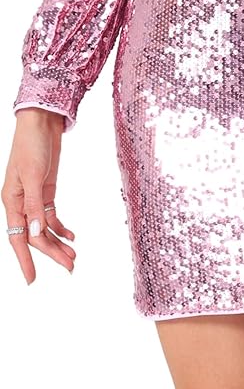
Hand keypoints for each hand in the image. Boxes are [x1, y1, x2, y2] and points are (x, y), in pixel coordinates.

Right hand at [2, 108, 75, 283]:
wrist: (42, 121)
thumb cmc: (32, 144)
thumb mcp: (34, 175)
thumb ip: (34, 205)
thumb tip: (36, 234)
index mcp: (11, 200)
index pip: (18, 237)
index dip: (25, 260)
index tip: (32, 280)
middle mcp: (21, 202)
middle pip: (35, 235)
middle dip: (51, 253)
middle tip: (70, 266)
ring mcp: (34, 196)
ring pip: (45, 227)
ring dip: (58, 242)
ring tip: (74, 256)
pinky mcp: (46, 190)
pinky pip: (51, 215)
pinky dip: (61, 227)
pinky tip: (72, 236)